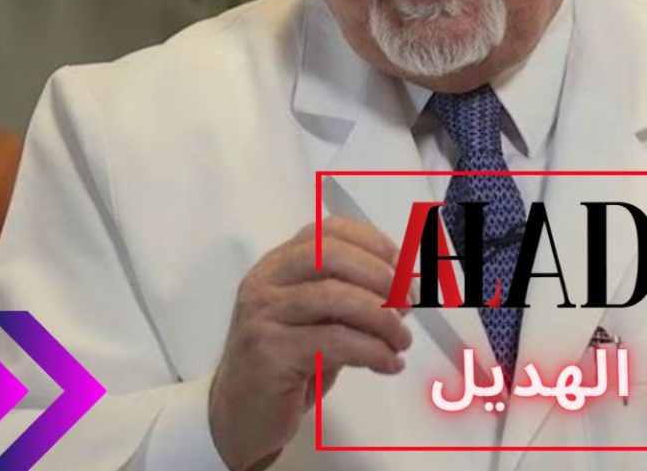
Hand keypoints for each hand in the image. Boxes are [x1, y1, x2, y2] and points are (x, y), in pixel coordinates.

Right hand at [209, 216, 413, 469]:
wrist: (239, 415)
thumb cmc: (287, 363)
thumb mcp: (318, 320)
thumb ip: (350, 296)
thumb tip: (406, 286)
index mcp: (278, 265)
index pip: (329, 231)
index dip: (374, 243)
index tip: (404, 268)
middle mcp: (265, 282)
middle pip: (330, 254)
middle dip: (380, 276)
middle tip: (407, 306)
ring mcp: (262, 316)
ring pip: (335, 296)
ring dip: (382, 318)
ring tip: (401, 341)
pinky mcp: (269, 353)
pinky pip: (334, 342)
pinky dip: (373, 351)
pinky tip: (389, 364)